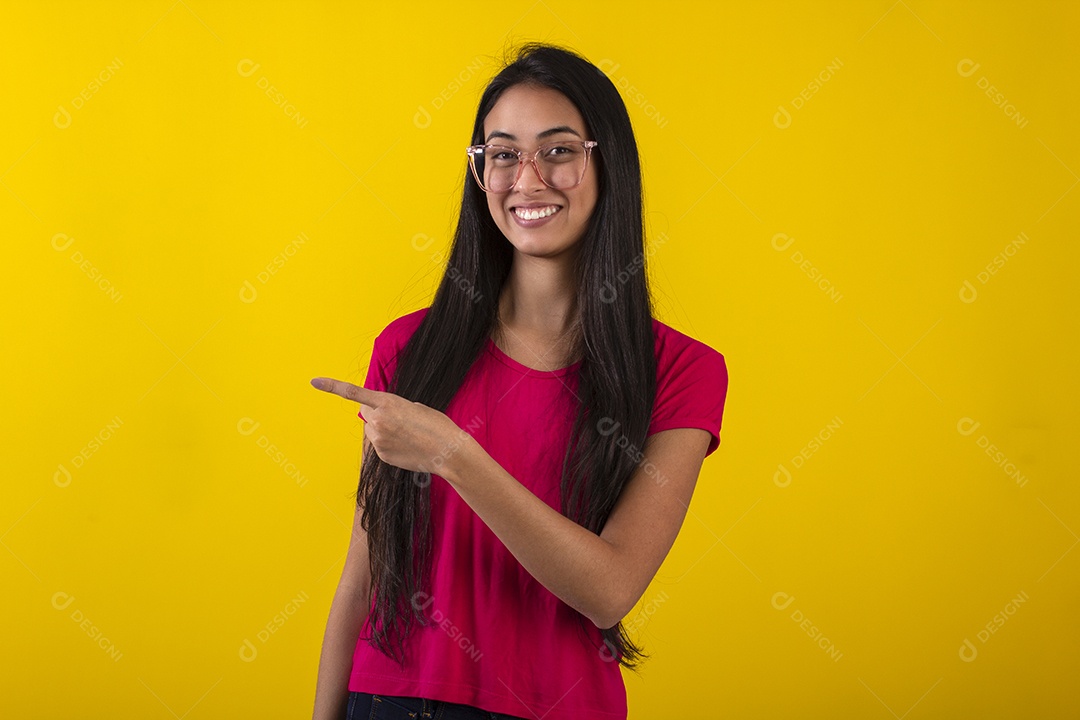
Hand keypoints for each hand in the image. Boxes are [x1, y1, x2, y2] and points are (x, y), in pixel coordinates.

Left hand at [309, 376, 472, 476]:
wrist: (448, 451)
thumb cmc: (436, 425)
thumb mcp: (414, 407)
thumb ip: (392, 408)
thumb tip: (379, 419)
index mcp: (387, 402)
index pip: (354, 393)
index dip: (332, 386)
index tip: (314, 381)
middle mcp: (378, 420)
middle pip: (367, 412)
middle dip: (378, 412)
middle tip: (401, 419)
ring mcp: (378, 439)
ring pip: (373, 429)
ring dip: (385, 429)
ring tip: (408, 434)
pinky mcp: (382, 455)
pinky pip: (380, 444)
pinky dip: (390, 443)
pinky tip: (408, 445)